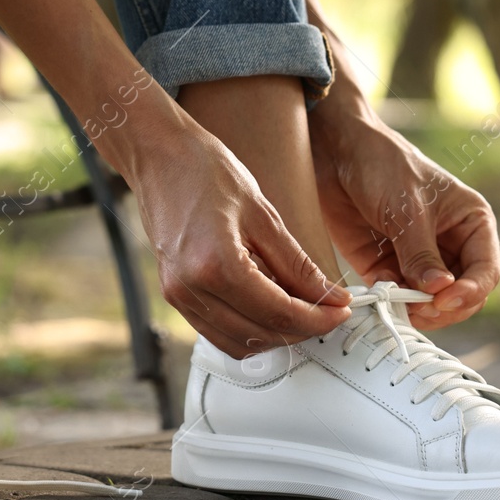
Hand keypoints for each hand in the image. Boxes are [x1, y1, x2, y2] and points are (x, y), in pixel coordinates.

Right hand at [127, 112, 351, 357]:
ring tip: (301, 310)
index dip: (318, 319)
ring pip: (237, 343)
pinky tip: (268, 307)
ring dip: (274, 335)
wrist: (158, 156)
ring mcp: (178, 295)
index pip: (279, 313)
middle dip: (302, 329)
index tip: (341, 311)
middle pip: (260, 335)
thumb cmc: (205, 171)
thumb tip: (329, 296)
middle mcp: (191, 289)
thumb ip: (296, 264)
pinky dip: (248, 329)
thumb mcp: (262, 214)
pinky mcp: (174, 294)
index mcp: (216, 265)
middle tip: (328, 310)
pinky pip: (216, 331)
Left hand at [308, 105, 499, 328]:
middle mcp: (450, 245)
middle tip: (419, 308)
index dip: (471, 291)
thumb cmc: (383, 166)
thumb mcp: (406, 208)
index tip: (444, 301)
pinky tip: (379, 294)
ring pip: (431, 303)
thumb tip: (438, 291)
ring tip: (396, 302)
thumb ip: (421, 253)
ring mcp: (419, 259)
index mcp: (471, 223)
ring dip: (416, 310)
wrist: (336, 154)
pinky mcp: (387, 267)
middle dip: (444, 307)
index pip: (486, 271)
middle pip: (462, 295)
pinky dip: (391, 303)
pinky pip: (398, 298)